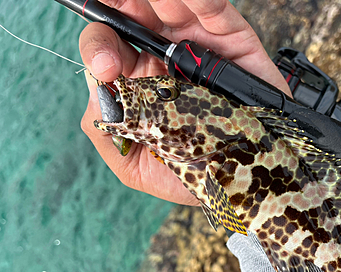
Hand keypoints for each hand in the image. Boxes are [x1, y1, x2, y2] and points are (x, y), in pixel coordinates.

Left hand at [79, 0, 290, 204]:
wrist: (242, 185)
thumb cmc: (190, 176)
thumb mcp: (134, 165)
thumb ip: (105, 129)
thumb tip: (98, 87)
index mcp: (138, 81)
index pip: (107, 44)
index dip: (99, 45)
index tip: (110, 69)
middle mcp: (165, 58)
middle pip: (135, 14)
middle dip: (123, 6)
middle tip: (123, 11)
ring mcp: (199, 47)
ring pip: (173, 5)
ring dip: (160, 1)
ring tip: (157, 5)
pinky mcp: (234, 42)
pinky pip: (217, 11)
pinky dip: (203, 2)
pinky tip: (190, 2)